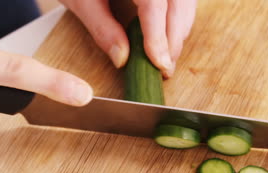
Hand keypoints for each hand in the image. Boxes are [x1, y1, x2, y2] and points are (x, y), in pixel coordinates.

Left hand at [60, 0, 196, 76]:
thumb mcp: (82, 2)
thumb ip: (102, 28)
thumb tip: (122, 59)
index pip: (155, 4)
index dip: (158, 36)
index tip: (159, 63)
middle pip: (178, 5)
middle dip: (173, 40)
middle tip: (164, 70)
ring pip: (185, 4)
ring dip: (178, 32)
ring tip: (165, 59)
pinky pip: (183, 1)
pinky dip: (178, 20)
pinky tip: (166, 40)